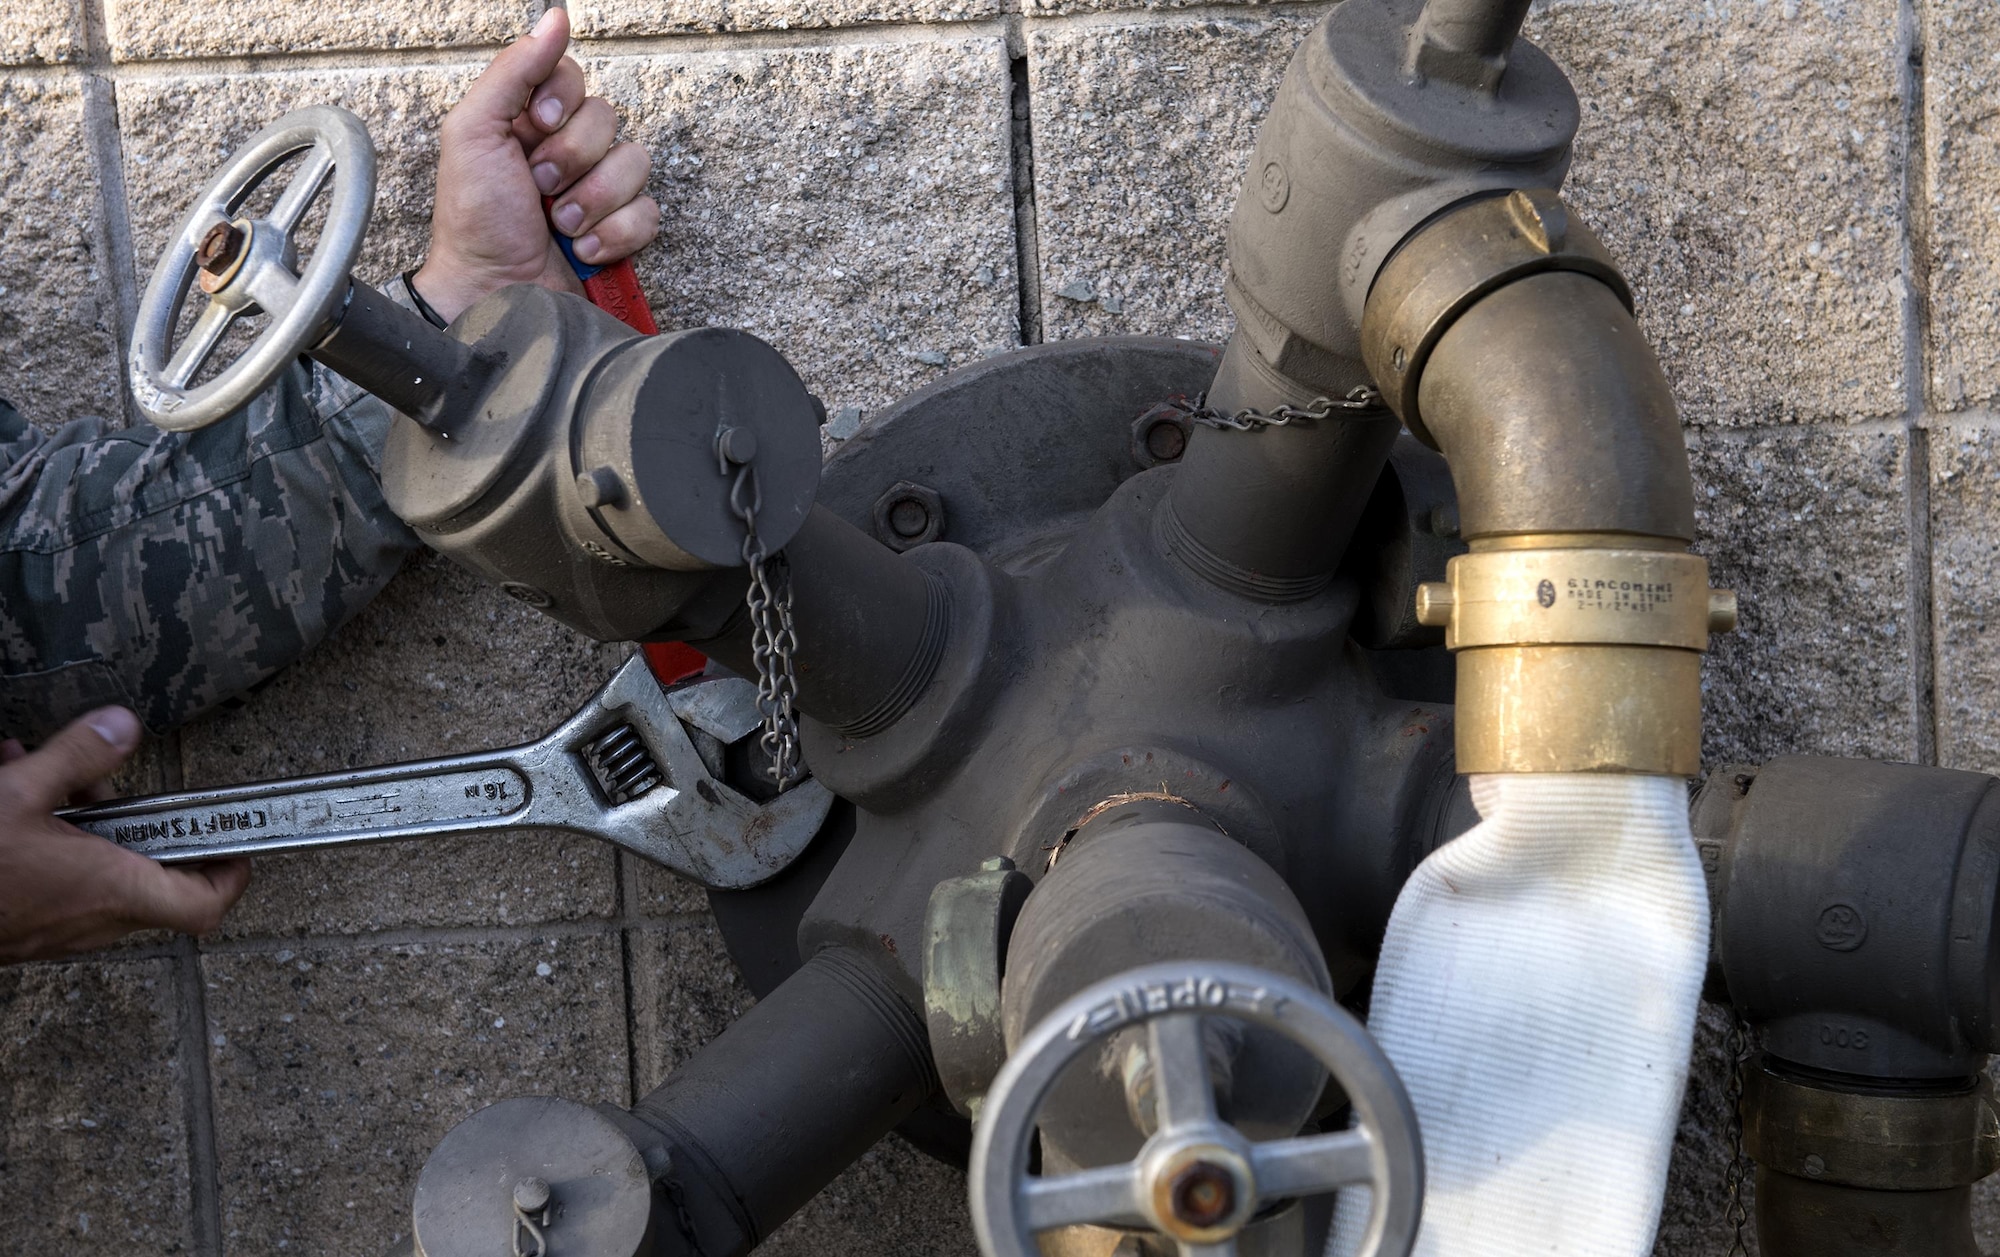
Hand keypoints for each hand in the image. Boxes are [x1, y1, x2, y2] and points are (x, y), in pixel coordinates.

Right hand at [0, 708, 250, 962]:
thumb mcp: (19, 792)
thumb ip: (77, 756)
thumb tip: (123, 725)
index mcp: (112, 889)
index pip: (205, 906)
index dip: (231, 877)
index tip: (237, 845)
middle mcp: (93, 919)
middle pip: (151, 880)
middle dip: (137, 827)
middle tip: (111, 787)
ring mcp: (56, 930)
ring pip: (96, 873)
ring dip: (81, 824)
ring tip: (43, 773)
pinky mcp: (23, 928)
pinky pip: (55, 880)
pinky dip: (47, 839)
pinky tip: (10, 783)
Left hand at [412, 8, 660, 324]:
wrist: (494, 292)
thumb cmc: (474, 220)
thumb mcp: (473, 132)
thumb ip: (512, 72)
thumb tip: (554, 18)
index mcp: (530, 121)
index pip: (573, 79)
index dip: (562, 102)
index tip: (535, 127)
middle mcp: (569, 150)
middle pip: (608, 120)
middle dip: (572, 159)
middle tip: (539, 188)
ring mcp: (600, 191)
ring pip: (635, 165)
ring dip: (592, 200)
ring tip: (559, 225)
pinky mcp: (623, 231)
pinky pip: (649, 212)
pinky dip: (615, 234)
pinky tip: (584, 248)